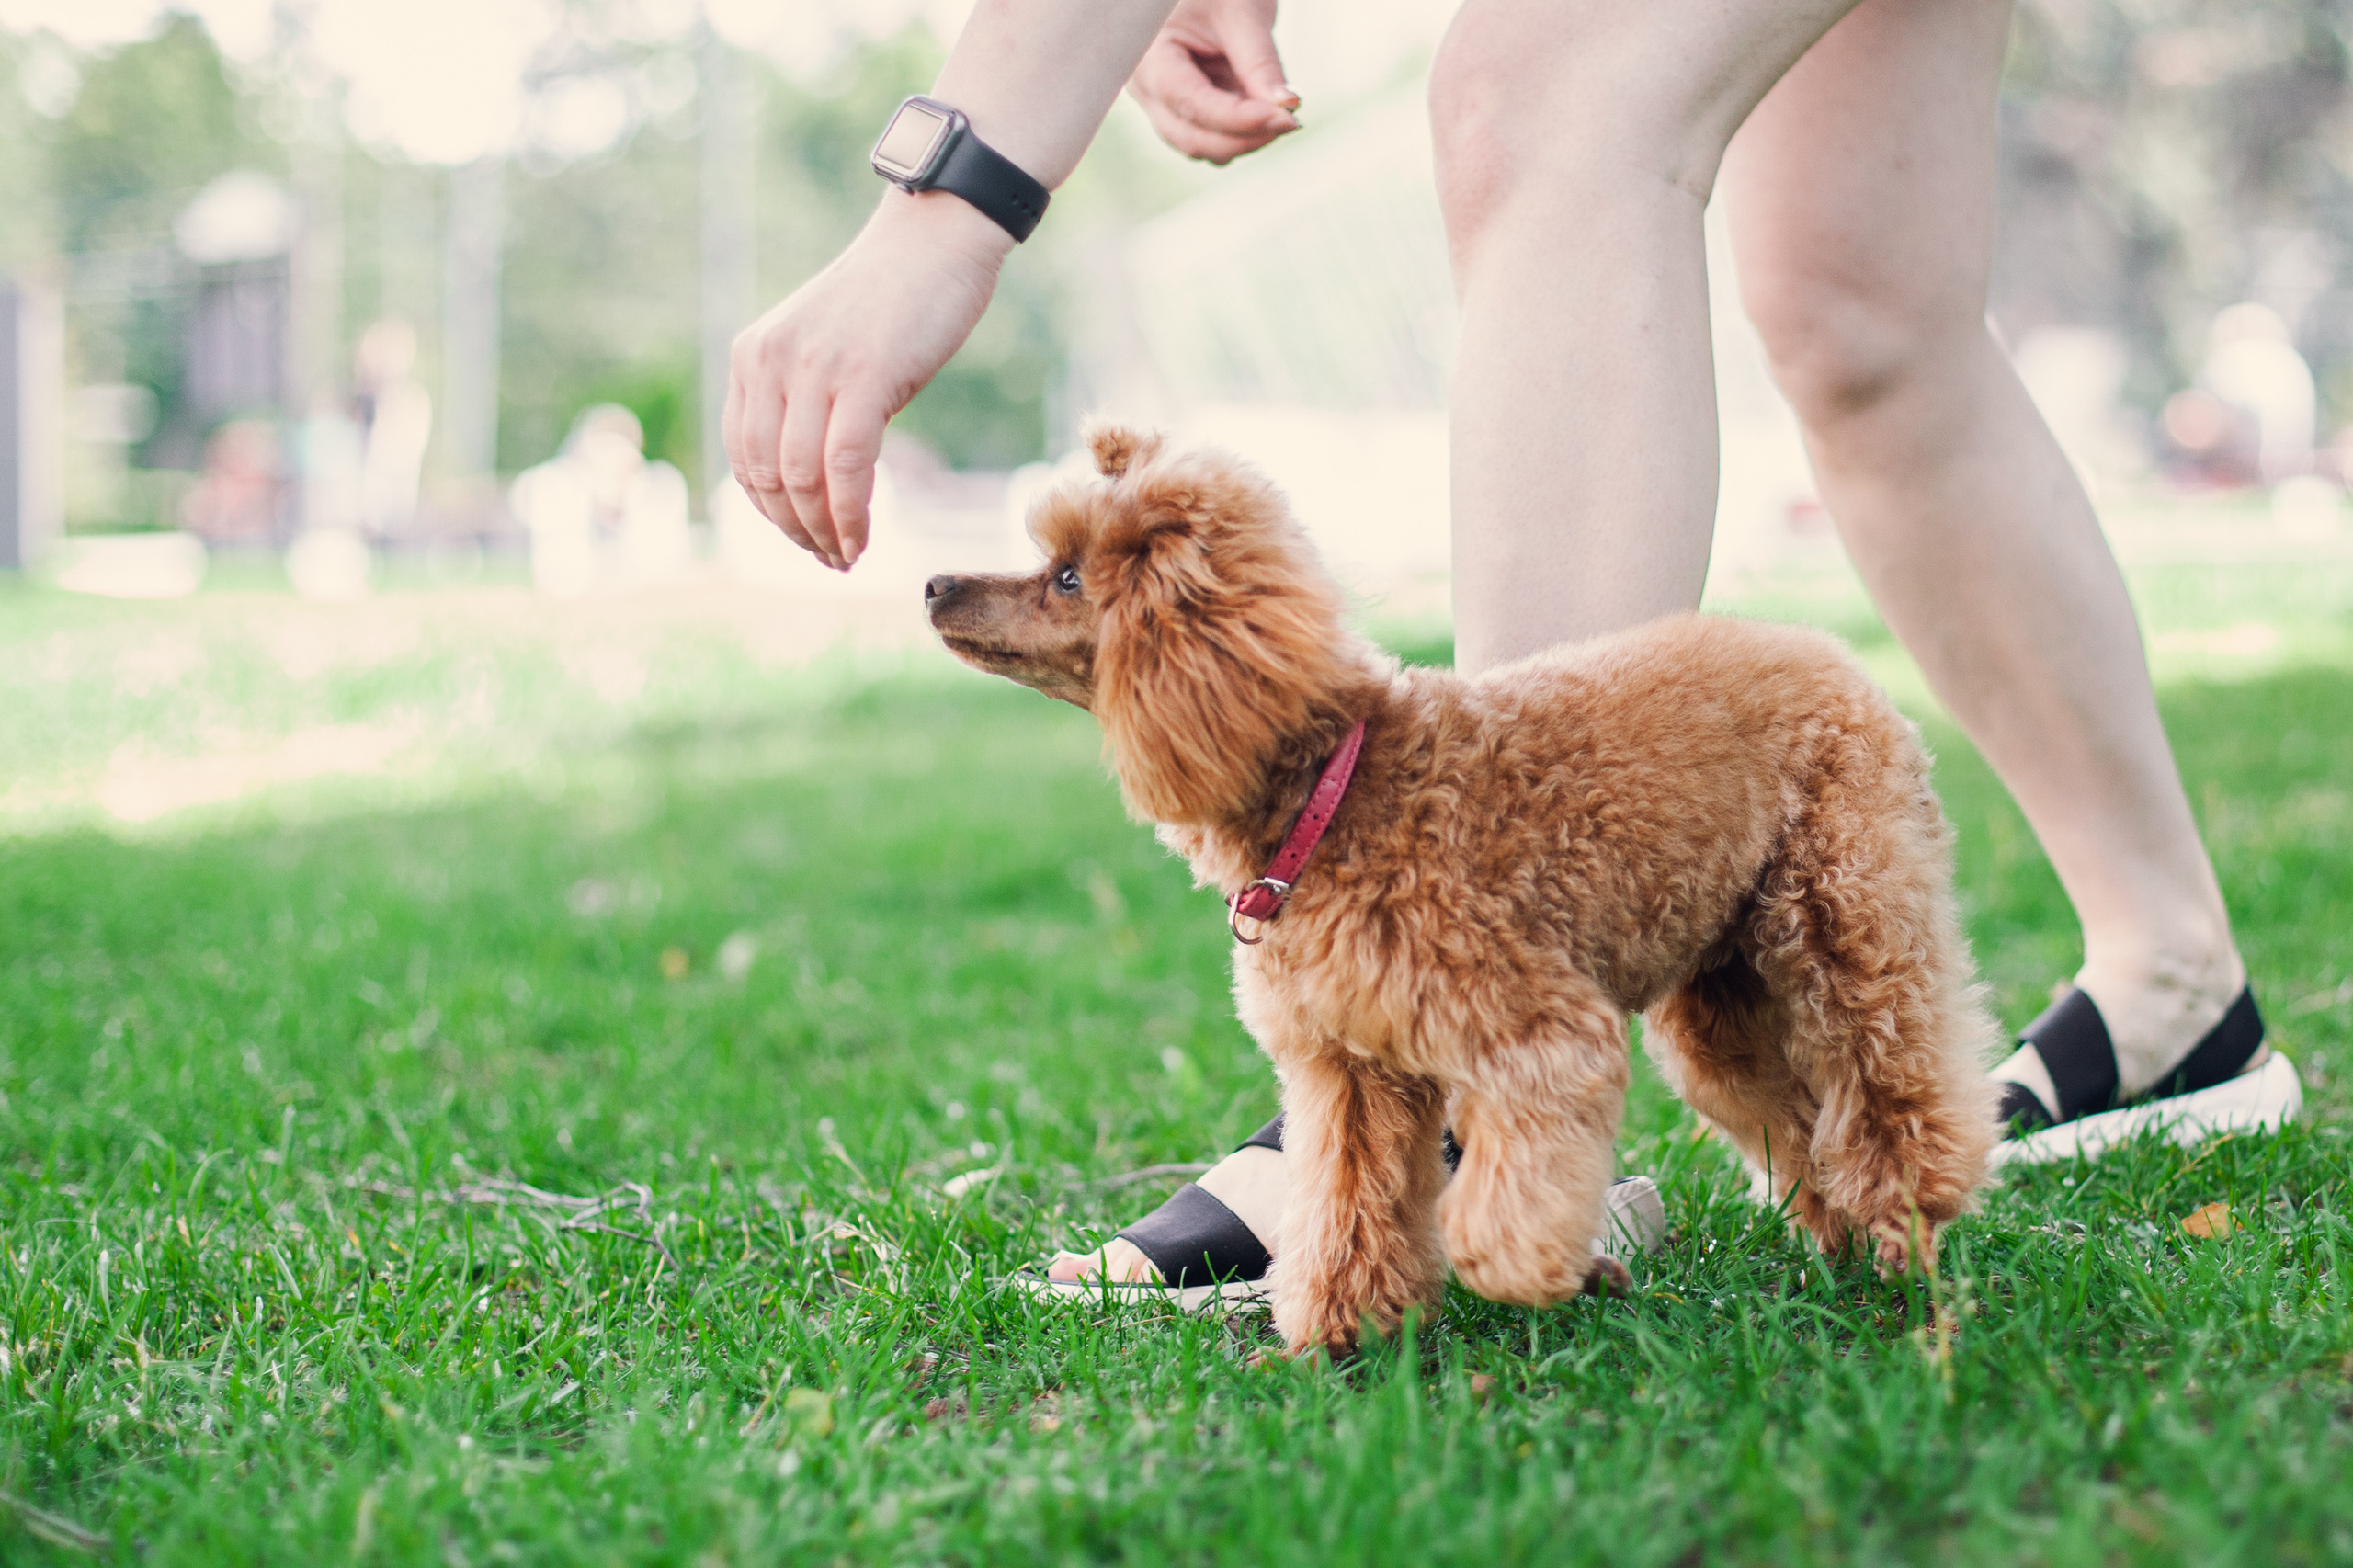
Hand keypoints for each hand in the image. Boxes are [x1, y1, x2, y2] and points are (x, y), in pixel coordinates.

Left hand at [723, 192, 1011, 568]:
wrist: (935, 240)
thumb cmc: (892, 299)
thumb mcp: (824, 348)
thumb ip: (805, 399)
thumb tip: (811, 479)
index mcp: (752, 355)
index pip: (743, 456)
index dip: (769, 511)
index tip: (804, 538)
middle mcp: (770, 361)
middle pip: (766, 476)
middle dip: (795, 531)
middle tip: (828, 559)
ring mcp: (814, 369)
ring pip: (801, 478)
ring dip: (822, 531)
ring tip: (846, 556)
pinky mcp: (863, 378)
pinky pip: (846, 466)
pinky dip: (850, 515)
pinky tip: (862, 539)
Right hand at [1129, 0, 1298, 164]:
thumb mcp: (1242, 15)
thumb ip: (1260, 63)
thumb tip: (1287, 108)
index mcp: (1149, 58)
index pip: (1190, 103)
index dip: (1237, 119)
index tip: (1285, 117)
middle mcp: (1147, 90)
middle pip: (1193, 138)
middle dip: (1244, 137)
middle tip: (1291, 119)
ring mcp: (1163, 106)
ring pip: (1204, 146)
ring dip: (1245, 137)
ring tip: (1279, 106)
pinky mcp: (1184, 113)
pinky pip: (1212, 139)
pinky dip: (1243, 133)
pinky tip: (1265, 107)